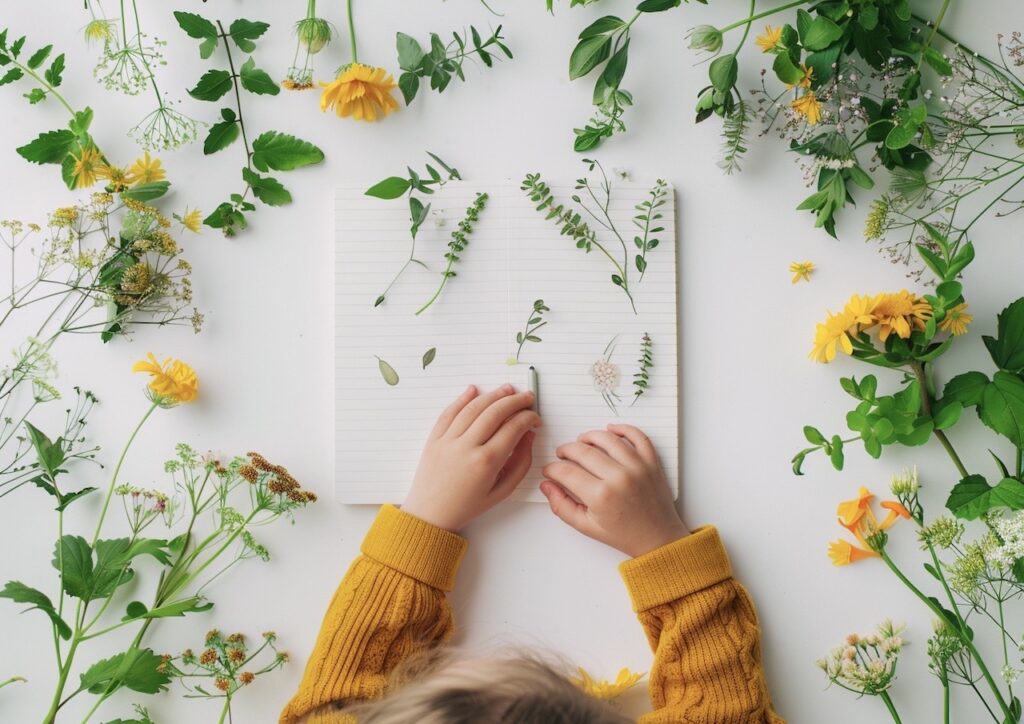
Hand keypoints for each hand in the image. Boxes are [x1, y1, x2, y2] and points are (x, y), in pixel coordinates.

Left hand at [402, 384, 540, 531]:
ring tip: (507, 390)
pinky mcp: (434, 438)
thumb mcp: (502, 491)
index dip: (528, 418)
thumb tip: (529, 436)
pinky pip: (449, 412)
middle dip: (515, 401)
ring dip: (493, 395)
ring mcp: (448, 440)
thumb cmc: (468, 506)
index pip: (513, 427)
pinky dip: (462, 398)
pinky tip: (474, 390)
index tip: (535, 417)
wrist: (431, 514)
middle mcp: (467, 446)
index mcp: (487, 462)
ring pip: (474, 407)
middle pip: (496, 412)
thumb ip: (521, 463)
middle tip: (527, 397)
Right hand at [539, 424, 687, 557]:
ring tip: (581, 442)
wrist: (658, 538)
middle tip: (562, 455)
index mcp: (601, 496)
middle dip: (566, 450)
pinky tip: (610, 429)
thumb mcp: (586, 526)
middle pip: (583, 451)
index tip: (549, 471)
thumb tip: (546, 485)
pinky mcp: (651, 462)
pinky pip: (637, 436)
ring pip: (607, 438)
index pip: (566, 472)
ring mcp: (637, 467)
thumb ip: (562, 506)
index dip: (552, 469)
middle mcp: (619, 477)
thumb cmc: (624, 534)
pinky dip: (623, 428)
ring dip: (589, 436)